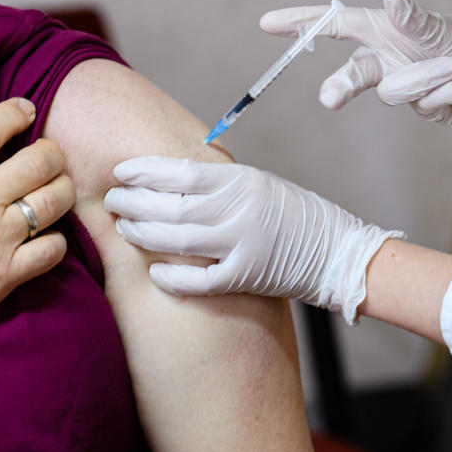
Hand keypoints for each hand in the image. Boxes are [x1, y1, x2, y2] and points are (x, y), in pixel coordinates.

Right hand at [0, 98, 72, 364]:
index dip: (16, 112)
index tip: (26, 110)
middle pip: (40, 160)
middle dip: (53, 152)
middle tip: (50, 156)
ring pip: (55, 201)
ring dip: (62, 190)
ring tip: (56, 190)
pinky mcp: (4, 277)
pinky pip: (52, 250)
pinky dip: (56, 241)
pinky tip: (45, 238)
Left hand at [104, 157, 401, 323]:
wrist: (338, 250)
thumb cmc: (293, 213)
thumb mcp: (258, 184)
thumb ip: (218, 182)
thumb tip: (165, 177)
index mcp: (242, 180)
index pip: (181, 172)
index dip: (145, 172)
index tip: (122, 173)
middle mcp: (241, 210)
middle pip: (172, 206)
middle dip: (134, 203)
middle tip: (112, 200)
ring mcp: (244, 245)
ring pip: (179, 240)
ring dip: (144, 235)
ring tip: (123, 228)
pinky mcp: (248, 277)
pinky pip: (202, 280)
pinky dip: (175, 277)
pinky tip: (154, 273)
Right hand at [261, 0, 451, 140]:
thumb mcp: (451, 30)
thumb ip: (415, 20)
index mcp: (391, 28)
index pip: (337, 25)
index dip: (303, 25)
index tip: (269, 25)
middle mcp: (393, 56)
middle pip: (351, 73)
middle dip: (340, 86)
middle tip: (329, 100)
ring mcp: (407, 84)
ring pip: (392, 94)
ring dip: (425, 82)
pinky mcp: (425, 108)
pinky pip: (421, 107)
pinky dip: (445, 96)